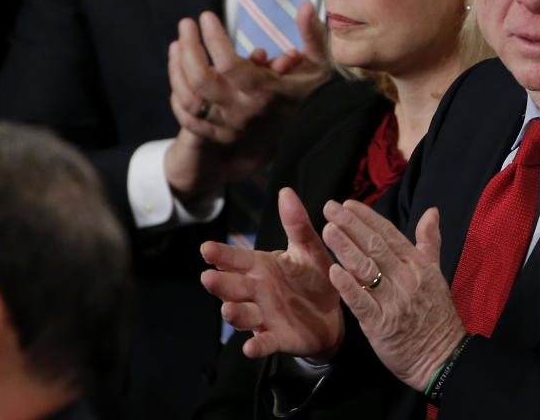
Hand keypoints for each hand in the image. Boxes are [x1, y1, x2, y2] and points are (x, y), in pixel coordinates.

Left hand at [164, 5, 330, 199]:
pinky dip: (178, 97)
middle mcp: (243, 111)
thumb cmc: (312, 95)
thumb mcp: (319, 66)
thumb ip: (313, 36)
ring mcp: (229, 126)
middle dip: (189, 48)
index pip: (228, 64)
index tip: (206, 17)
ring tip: (177, 44)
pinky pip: (188, 119)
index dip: (213, 37)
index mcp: (265, 92)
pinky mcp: (219, 135)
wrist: (308, 138)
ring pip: (189, 98)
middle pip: (201, 80)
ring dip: (176, 68)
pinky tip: (179, 76)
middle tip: (186, 24)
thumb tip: (306, 6)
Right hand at [201, 188, 343, 360]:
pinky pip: (264, 343)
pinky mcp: (277, 338)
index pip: (237, 258)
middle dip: (220, 283)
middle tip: (208, 277)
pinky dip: (256, 346)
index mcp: (261, 266)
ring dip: (234, 314)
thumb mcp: (309, 249)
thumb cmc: (315, 277)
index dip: (221, 254)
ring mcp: (264, 316)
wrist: (333, 314)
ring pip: (243, 315)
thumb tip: (286, 191)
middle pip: (233, 287)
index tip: (206, 248)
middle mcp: (257, 291)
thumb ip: (297, 224)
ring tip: (228, 309)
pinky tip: (250, 348)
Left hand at [321, 200, 467, 390]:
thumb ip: (430, 241)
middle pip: (375, 247)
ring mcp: (394, 302)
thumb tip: (431, 211)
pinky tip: (333, 271)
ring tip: (327, 230)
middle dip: (351, 225)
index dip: (368, 218)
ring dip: (345, 248)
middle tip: (330, 208)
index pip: (390, 234)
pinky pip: (362, 303)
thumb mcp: (437, 273)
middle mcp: (406, 279)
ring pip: (366, 270)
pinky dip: (348, 286)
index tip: (349, 204)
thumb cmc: (436, 314)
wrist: (442, 356)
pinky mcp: (382, 325)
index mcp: (418, 265)